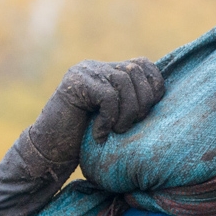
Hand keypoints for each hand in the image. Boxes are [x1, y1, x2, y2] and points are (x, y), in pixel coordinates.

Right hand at [29, 57, 164, 165]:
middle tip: (128, 126)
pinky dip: (110, 118)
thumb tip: (164, 99)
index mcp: (107, 71)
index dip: (154, 87)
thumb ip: (133, 104)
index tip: (147, 112)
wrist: (50, 150)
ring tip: (116, 130)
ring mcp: (85, 73)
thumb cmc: (85, 140)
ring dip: (127, 112)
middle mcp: (96, 67)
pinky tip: (100, 133)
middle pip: (136, 71)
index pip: (143, 65)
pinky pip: (108, 96)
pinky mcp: (76, 84)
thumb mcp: (116, 119)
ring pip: (123, 82)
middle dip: (141, 102)